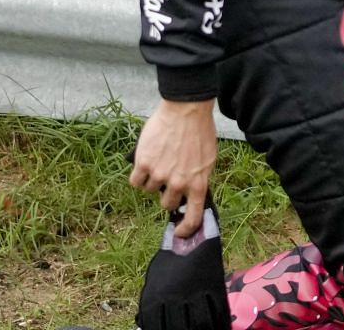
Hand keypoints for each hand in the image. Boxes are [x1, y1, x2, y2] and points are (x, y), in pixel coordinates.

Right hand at [129, 98, 218, 237]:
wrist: (186, 110)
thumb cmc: (199, 132)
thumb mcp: (208, 159)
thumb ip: (198, 179)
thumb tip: (190, 195)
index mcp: (198, 183)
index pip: (194, 216)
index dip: (186, 229)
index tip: (180, 233)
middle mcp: (178, 183)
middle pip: (166, 203)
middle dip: (166, 193)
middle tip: (168, 177)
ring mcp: (160, 174)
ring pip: (149, 190)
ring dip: (152, 180)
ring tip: (158, 162)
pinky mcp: (144, 164)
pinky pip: (135, 182)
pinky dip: (138, 175)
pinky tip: (144, 164)